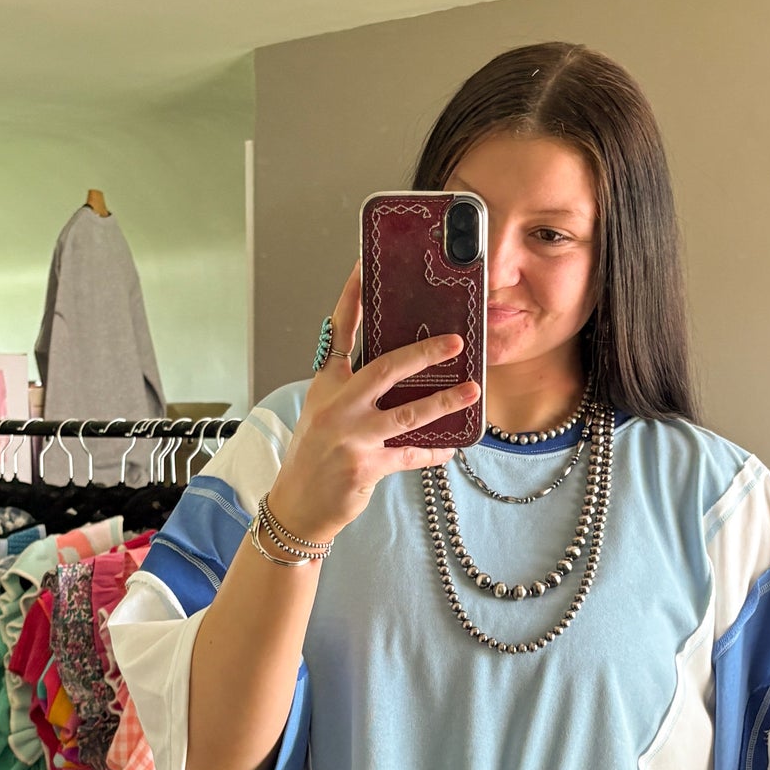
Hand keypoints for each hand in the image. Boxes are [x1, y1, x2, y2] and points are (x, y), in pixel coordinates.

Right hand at [270, 264, 480, 542]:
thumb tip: (399, 366)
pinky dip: (434, 451)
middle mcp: (337, 406)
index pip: (339, 331)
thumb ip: (352, 387)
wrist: (297, 504)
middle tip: (455, 341)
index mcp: (326, 385)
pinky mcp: (366, 466)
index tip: (365, 265)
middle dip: (423, 353)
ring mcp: (351, 437)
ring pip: (408, 413)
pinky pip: (412, 454)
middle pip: (385, 368)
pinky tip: (452, 447)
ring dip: (444, 402)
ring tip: (471, 391)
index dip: (352, 297)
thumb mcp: (323, 411)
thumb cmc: (313, 454)